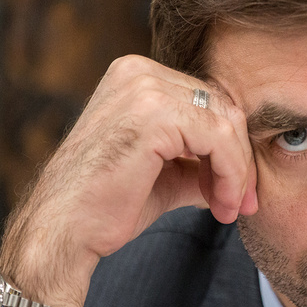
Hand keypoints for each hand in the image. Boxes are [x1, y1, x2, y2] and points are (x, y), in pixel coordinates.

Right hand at [0, 55, 256, 306]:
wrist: (63, 234)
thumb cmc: (105, 207)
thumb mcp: (167, 175)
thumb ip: (201, 163)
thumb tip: (244, 172)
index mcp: (137, 76)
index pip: (209, 102)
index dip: (232, 146)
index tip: (240, 192)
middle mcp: (139, 71)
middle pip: (222, 108)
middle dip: (240, 159)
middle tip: (242, 203)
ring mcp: (144, 88)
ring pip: (225, 124)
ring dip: (237, 172)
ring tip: (228, 208)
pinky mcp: (154, 114)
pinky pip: (218, 140)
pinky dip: (231, 175)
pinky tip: (221, 204)